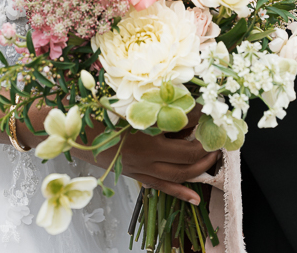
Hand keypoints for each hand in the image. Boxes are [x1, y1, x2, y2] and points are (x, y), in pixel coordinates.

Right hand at [79, 114, 217, 204]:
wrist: (79, 134)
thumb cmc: (103, 112)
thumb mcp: (130, 102)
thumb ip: (156, 102)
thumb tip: (182, 99)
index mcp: (145, 132)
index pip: (182, 125)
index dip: (198, 116)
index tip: (208, 108)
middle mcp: (146, 154)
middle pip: (186, 155)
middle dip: (206, 146)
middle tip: (217, 135)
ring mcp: (143, 169)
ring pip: (178, 174)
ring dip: (200, 167)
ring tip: (214, 158)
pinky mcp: (138, 176)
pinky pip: (163, 188)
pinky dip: (181, 192)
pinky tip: (196, 198)